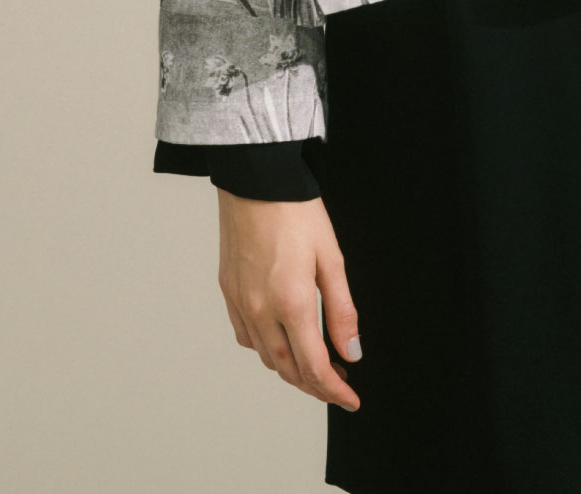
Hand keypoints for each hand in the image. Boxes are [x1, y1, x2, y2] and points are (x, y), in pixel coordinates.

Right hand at [216, 189, 362, 408]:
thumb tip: (352, 351)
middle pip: (288, 370)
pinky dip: (267, 349)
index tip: (351, 399)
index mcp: (291, 302)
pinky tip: (283, 340)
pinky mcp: (228, 292)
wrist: (255, 180)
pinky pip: (247, 337)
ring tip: (316, 366)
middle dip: (315, 385)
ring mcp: (240, 303)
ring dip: (292, 370)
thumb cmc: (295, 211)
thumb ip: (342, 309)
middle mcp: (261, 310)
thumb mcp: (332, 257)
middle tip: (340, 385)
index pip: (314, 366)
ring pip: (266, 357)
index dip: (334, 390)